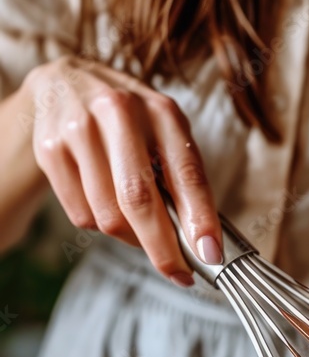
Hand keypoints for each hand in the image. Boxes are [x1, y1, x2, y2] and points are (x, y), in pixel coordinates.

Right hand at [25, 56, 222, 285]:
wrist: (66, 84)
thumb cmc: (130, 119)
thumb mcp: (164, 131)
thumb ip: (182, 177)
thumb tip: (200, 240)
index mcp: (161, 111)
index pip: (186, 172)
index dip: (200, 218)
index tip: (210, 254)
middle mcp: (119, 113)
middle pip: (139, 199)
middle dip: (162, 246)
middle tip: (178, 273)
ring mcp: (80, 129)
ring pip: (107, 214)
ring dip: (129, 238)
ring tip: (139, 233)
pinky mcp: (50, 149)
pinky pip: (80, 213)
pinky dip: (99, 225)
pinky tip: (105, 206)